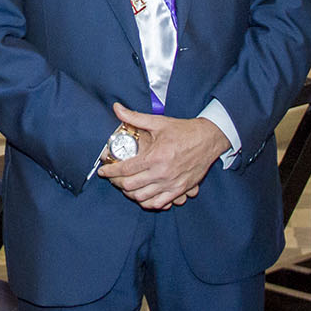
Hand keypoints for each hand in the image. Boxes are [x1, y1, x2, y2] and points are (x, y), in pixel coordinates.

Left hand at [97, 102, 228, 209]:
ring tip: (125, 186)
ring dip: (130, 193)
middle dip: (117, 183)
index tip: (102, 171)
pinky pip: (159, 203)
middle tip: (113, 178)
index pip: (125, 169)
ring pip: (142, 198)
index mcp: (155, 156)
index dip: (110, 171)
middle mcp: (162, 173)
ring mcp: (172, 184)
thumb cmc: (183, 131)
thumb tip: (116, 107)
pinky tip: (142, 195)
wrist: (208, 139)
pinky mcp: (180, 190)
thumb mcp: (158, 122)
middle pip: (130, 186)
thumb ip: (134, 117)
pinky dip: (147, 202)